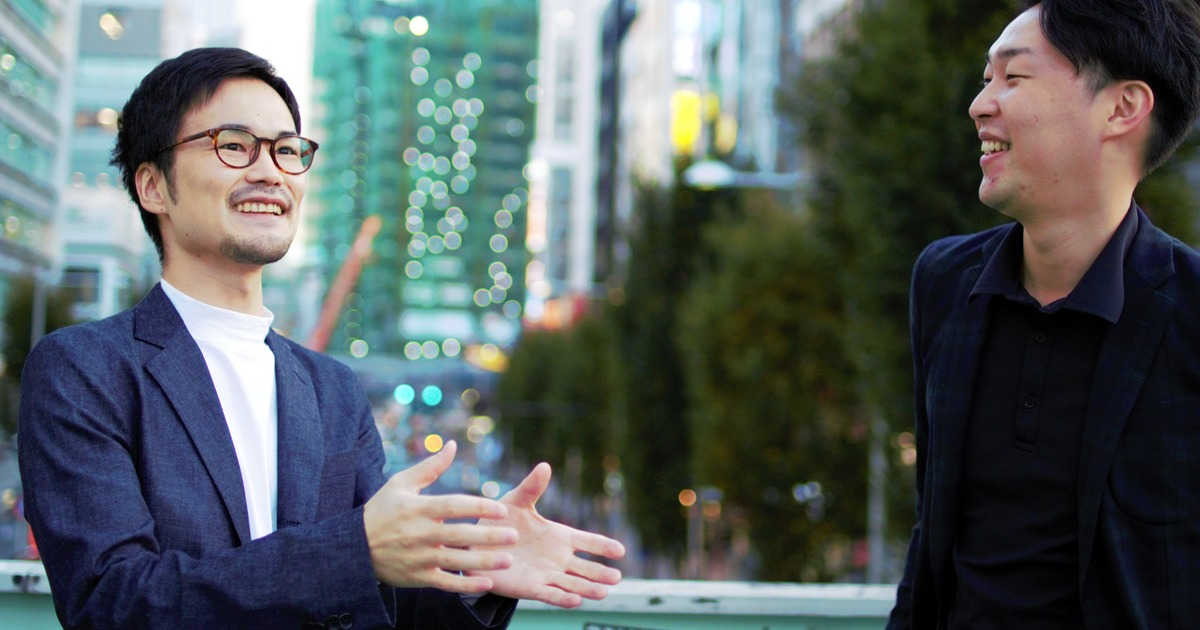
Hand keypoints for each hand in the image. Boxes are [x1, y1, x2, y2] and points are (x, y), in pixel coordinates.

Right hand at [363, 441, 518, 592]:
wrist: (354, 547)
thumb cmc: (381, 510)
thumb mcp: (400, 484)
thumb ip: (430, 467)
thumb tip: (452, 446)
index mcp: (418, 508)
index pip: (453, 506)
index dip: (478, 507)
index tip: (502, 509)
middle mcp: (420, 534)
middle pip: (459, 535)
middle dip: (488, 536)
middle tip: (514, 536)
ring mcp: (419, 557)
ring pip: (456, 560)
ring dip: (484, 562)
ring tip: (508, 560)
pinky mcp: (418, 577)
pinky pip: (445, 582)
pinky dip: (465, 585)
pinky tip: (487, 583)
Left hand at [469, 462, 626, 607]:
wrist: (477, 544)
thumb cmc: (501, 521)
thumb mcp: (516, 501)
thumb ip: (531, 488)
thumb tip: (545, 466)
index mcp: (559, 536)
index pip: (587, 541)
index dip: (603, 546)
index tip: (620, 550)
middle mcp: (557, 558)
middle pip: (584, 567)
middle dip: (600, 572)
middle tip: (617, 578)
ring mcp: (545, 574)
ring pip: (572, 584)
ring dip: (587, 589)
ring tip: (603, 593)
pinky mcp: (530, 588)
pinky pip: (550, 594)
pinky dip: (563, 598)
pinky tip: (576, 601)